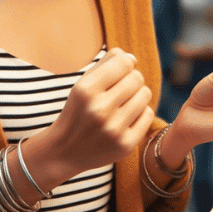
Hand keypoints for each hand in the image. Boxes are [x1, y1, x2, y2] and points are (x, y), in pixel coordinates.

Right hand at [30, 48, 153, 182]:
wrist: (64, 152)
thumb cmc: (78, 111)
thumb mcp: (82, 85)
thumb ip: (106, 64)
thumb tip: (132, 58)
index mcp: (86, 90)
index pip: (124, 62)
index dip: (125, 64)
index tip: (119, 72)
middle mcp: (99, 109)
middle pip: (137, 78)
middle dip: (131, 80)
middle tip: (121, 90)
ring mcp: (113, 129)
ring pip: (145, 94)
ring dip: (137, 95)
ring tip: (124, 103)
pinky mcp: (125, 145)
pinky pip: (148, 114)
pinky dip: (140, 113)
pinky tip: (126, 118)